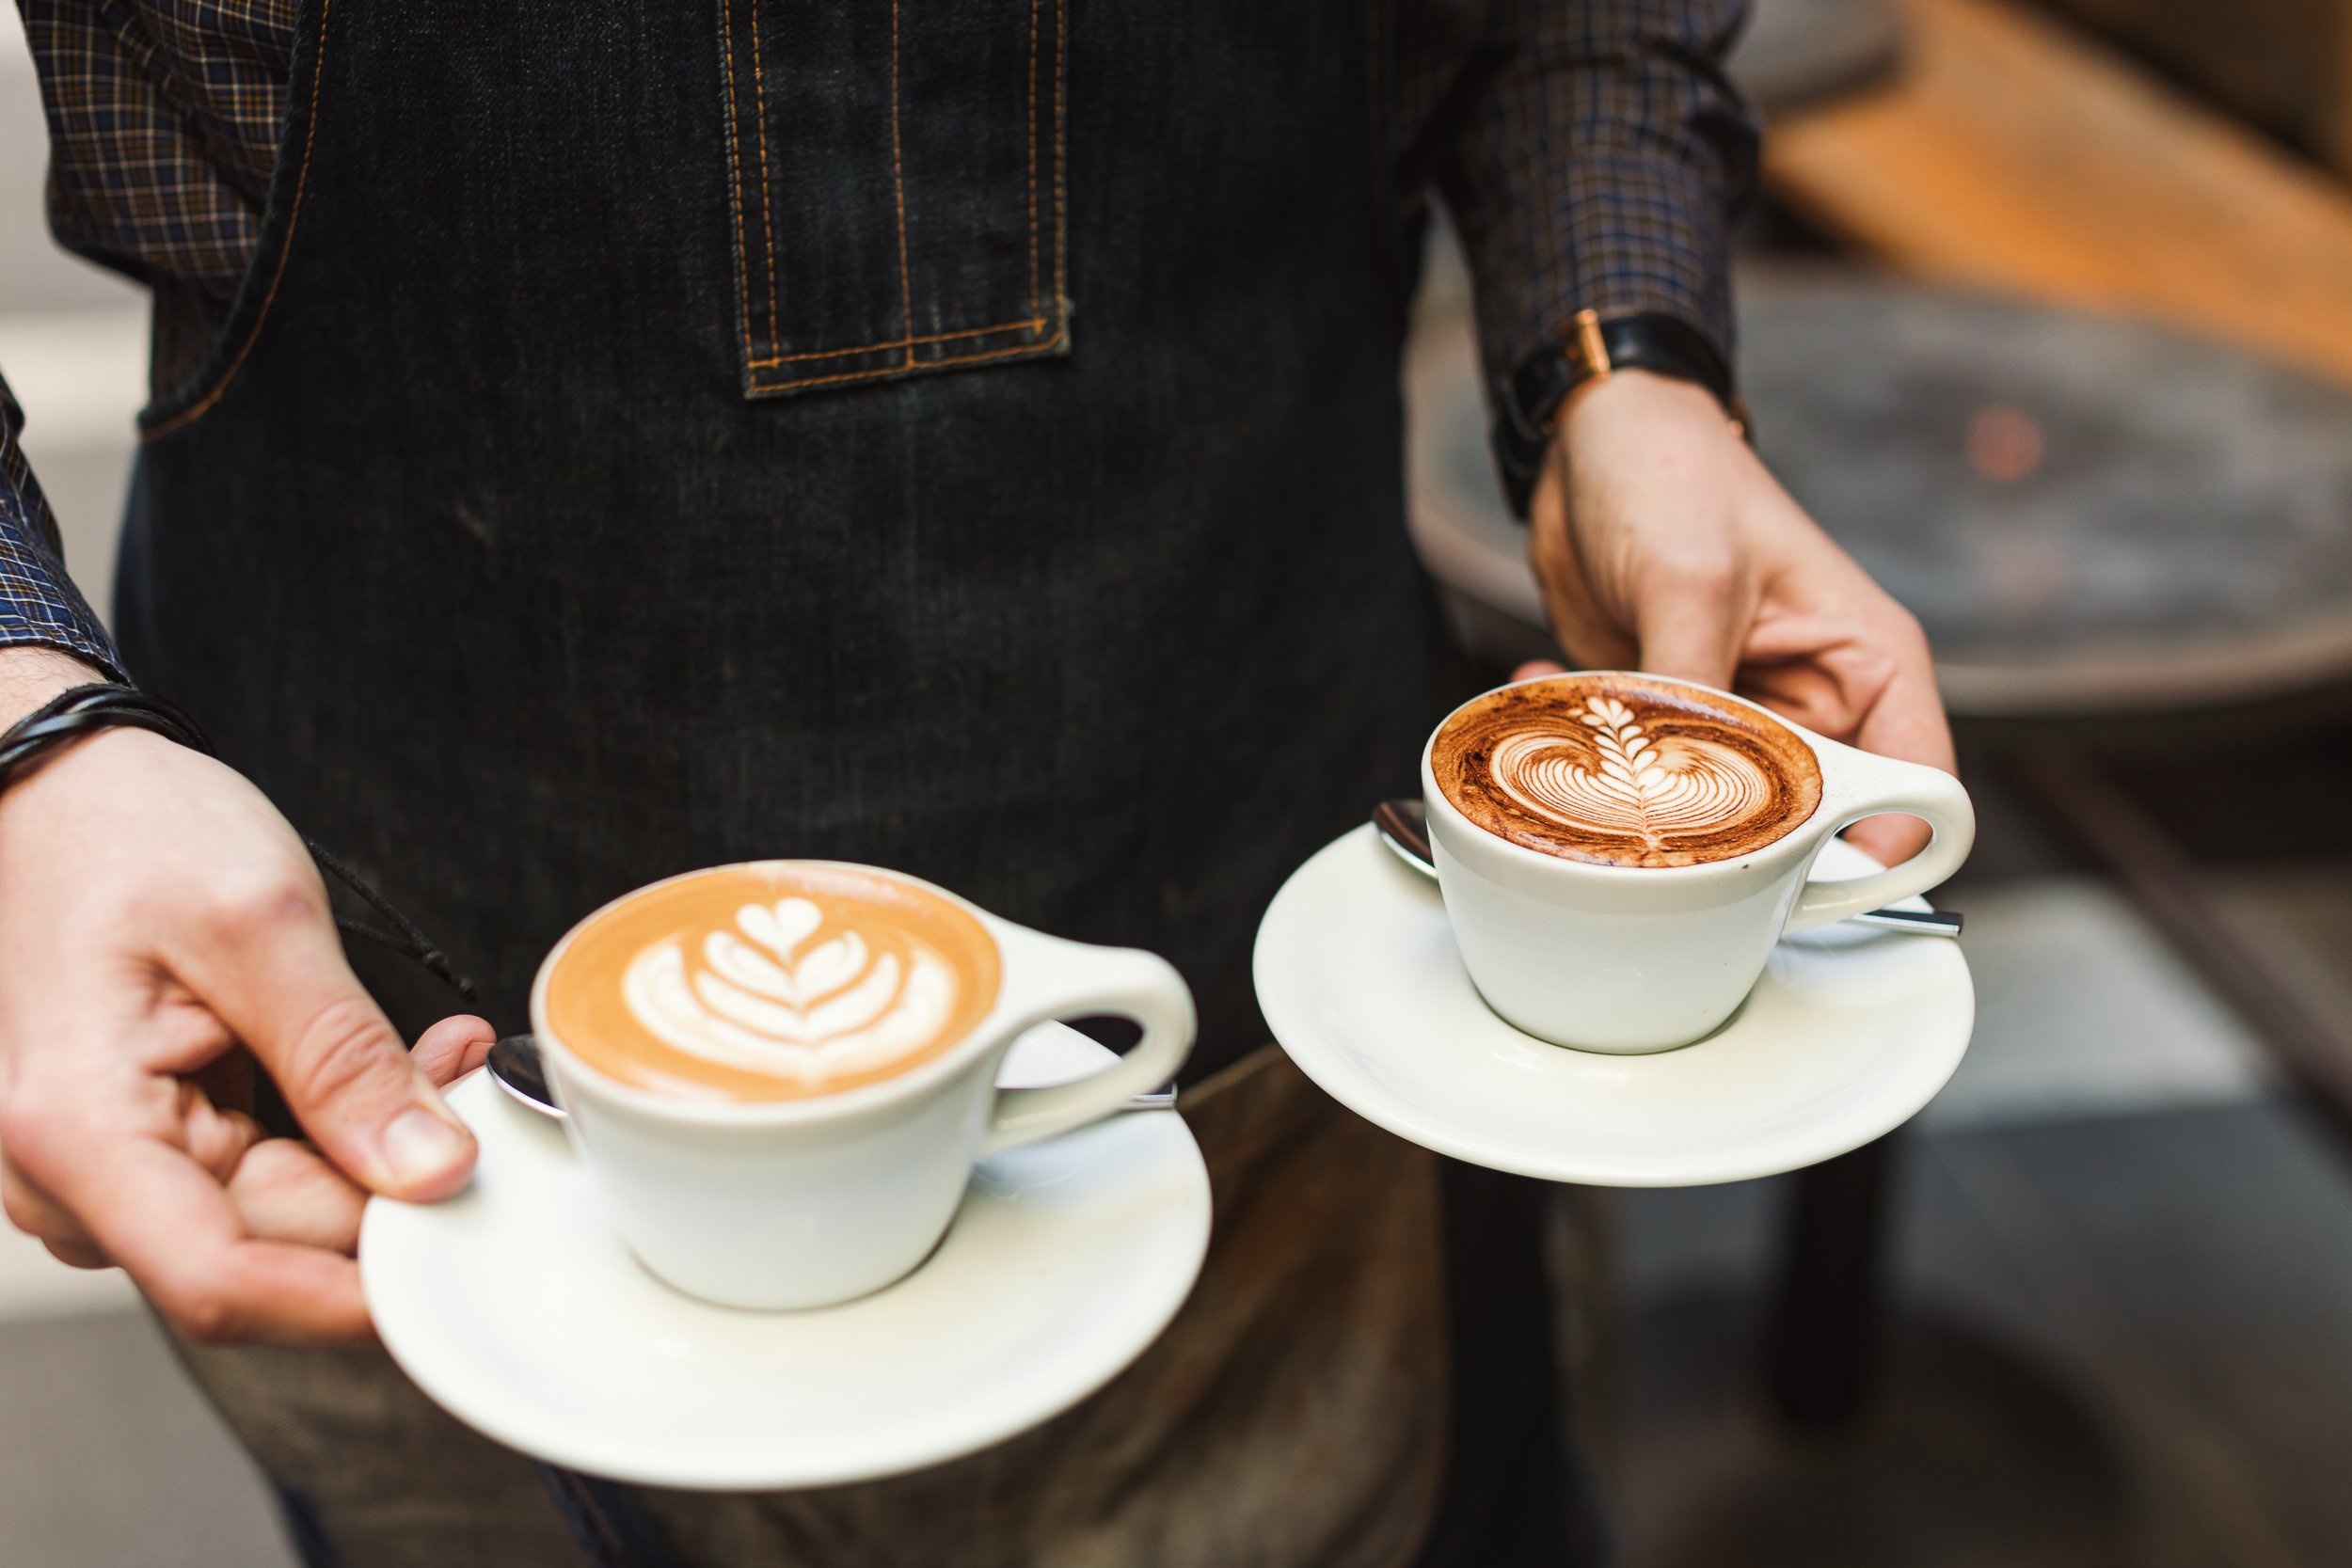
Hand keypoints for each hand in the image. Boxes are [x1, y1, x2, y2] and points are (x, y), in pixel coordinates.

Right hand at [0, 649, 489, 1343]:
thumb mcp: (261, 924)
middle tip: (469, 1079)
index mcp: (77, 1133)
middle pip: (270, 1256)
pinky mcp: (155, 1151)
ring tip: (437, 1054)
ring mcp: (110, 1173)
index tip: (466, 1249)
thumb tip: (431, 1173)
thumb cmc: (133, 832)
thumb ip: (346, 1060)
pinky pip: (272, 1181)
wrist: (63, 788)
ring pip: (285, 1223)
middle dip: (392, 1192)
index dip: (357, 1294)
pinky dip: (348, 1133)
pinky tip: (399, 1068)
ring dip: (379, 1156)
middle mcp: (74, 1180)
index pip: (225, 1284)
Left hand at [1522, 370, 1955, 863]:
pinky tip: (1550, 688)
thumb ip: (1693, 694)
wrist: (1592, 440)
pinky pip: (1640, 772)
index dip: (1877, 853)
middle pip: (1805, 817)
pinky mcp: (1670, 716)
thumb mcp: (1691, 581)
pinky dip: (1589, 751)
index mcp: (1867, 667)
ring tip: (1584, 734)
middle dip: (1728, 828)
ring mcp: (1739, 714)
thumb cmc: (1674, 475)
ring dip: (1642, 786)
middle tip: (1652, 812)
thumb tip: (1672, 791)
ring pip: (1711, 804)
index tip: (1806, 882)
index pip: (1917, 788)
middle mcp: (1815, 702)